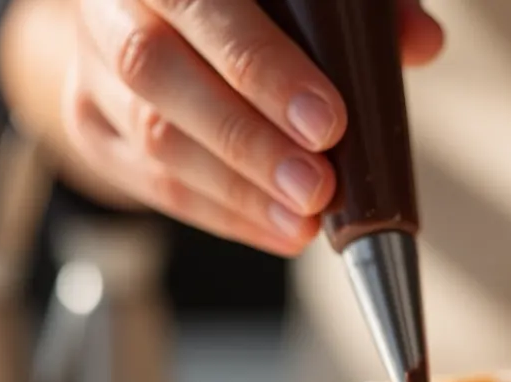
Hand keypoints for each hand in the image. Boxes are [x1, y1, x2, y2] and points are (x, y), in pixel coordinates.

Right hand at [62, 0, 442, 254]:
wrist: (154, 8)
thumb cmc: (244, 2)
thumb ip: (361, 7)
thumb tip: (421, 43)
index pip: (200, 3)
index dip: (261, 66)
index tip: (328, 122)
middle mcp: (111, 5)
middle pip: (158, 72)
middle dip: (247, 140)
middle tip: (319, 187)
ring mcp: (90, 66)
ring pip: (151, 137)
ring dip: (238, 190)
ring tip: (305, 221)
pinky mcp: (89, 123)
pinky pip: (149, 183)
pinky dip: (223, 214)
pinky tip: (279, 230)